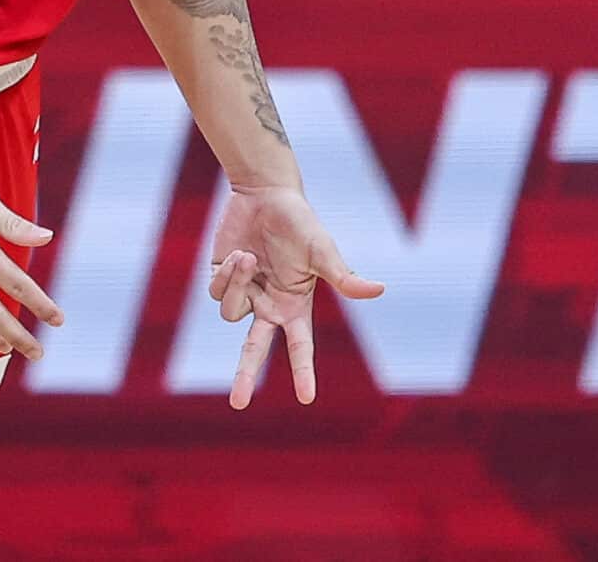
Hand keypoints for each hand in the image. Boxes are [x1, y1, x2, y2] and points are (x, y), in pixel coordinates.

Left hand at [205, 182, 382, 407]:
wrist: (265, 194)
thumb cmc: (300, 222)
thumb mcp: (322, 251)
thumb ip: (344, 277)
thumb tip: (379, 290)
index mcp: (295, 306)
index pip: (299, 347)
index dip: (304, 372)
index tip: (307, 399)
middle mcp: (268, 306)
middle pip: (254, 350)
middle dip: (245, 376)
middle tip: (238, 404)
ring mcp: (244, 294)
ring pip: (231, 312)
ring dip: (240, 284)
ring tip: (251, 256)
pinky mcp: (222, 279)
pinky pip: (218, 292)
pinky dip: (229, 274)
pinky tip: (240, 253)